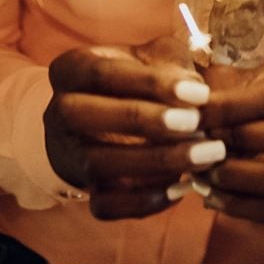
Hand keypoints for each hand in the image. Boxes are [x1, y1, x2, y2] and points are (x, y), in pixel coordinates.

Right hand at [44, 34, 218, 220]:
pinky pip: (106, 205)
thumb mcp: (148, 58)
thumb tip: (196, 88)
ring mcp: (69, 155)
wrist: (99, 123)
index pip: (105, 73)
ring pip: (99, 164)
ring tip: (204, 154)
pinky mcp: (84, 191)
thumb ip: (171, 63)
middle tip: (197, 123)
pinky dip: (144, 201)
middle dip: (148, 121)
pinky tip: (181, 187)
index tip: (199, 93)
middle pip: (92, 116)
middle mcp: (59, 112)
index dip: (153, 83)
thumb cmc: (134, 81)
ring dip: (156, 162)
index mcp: (70, 69)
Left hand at [196, 59, 263, 223]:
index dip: (237, 106)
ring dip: (241, 177)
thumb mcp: (246, 78)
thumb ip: (218, 85)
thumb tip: (182, 97)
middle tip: (203, 143)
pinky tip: (211, 196)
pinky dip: (241, 206)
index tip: (197, 113)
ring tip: (204, 172)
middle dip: (245, 141)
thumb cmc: (259, 96)